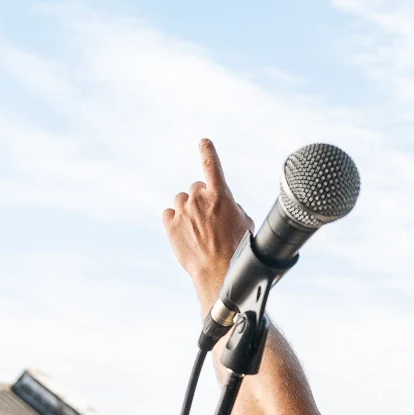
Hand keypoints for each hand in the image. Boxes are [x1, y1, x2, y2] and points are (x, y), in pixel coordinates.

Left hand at [163, 139, 254, 310]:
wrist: (219, 272)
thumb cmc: (237, 249)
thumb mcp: (245, 223)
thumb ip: (232, 206)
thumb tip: (225, 202)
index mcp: (221, 195)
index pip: (212, 165)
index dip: (208, 151)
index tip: (204, 141)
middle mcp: (199, 199)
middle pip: (196, 188)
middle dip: (202, 199)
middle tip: (209, 220)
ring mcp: (183, 211)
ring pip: (181, 200)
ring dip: (188, 210)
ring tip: (197, 230)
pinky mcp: (170, 225)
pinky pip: (168, 214)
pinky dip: (174, 220)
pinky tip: (184, 234)